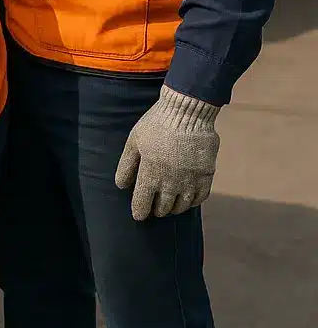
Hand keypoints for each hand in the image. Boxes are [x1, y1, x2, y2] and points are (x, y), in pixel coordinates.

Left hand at [115, 84, 220, 221]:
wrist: (187, 112)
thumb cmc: (156, 124)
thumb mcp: (134, 141)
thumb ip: (126, 165)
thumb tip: (121, 185)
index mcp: (151, 174)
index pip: (143, 202)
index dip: (139, 211)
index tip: (138, 216)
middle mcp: (171, 182)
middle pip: (163, 207)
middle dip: (156, 210)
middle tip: (153, 208)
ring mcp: (190, 180)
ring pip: (181, 206)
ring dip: (173, 208)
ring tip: (168, 205)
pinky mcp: (206, 176)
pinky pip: (199, 198)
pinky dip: (191, 202)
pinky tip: (186, 198)